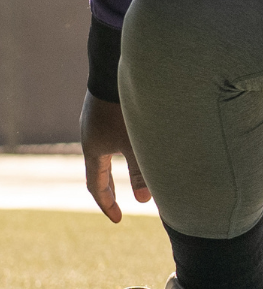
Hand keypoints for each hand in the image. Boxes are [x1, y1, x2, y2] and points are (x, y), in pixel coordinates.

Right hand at [81, 95, 147, 222]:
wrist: (114, 69)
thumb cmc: (126, 109)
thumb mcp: (136, 144)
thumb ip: (142, 171)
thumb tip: (145, 201)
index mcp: (93, 149)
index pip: (96, 185)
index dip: (107, 204)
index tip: (118, 219)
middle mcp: (91, 136)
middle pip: (99, 170)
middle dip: (111, 188)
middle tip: (122, 202)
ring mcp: (97, 120)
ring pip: (109, 150)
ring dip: (122, 165)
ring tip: (138, 173)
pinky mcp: (108, 107)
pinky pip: (114, 134)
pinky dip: (126, 146)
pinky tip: (140, 141)